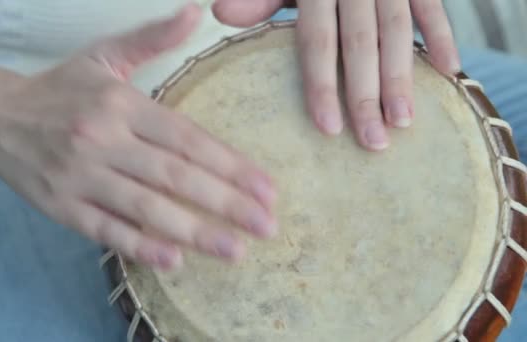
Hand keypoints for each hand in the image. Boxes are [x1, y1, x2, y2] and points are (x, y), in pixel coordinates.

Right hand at [0, 4, 276, 270]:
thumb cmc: (60, 89)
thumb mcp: (104, 56)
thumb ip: (152, 38)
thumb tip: (196, 11)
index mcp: (121, 104)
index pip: (187, 138)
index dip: (230, 164)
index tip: (266, 188)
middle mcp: (103, 139)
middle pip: (174, 175)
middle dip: (225, 203)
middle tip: (266, 225)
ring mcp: (80, 176)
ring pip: (145, 207)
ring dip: (194, 231)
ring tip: (235, 250)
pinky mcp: (61, 206)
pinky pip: (105, 230)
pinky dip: (140, 245)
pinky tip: (175, 259)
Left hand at [213, 0, 459, 150]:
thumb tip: (220, 14)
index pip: (317, 41)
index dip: (322, 85)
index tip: (328, 128)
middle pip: (359, 44)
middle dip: (367, 95)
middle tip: (372, 143)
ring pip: (396, 30)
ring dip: (402, 76)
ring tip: (403, 122)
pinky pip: (433, 5)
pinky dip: (441, 35)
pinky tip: (449, 71)